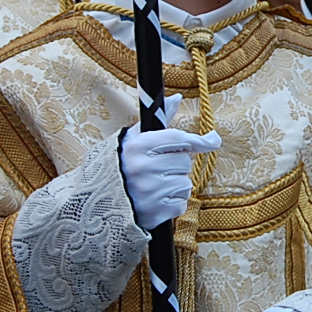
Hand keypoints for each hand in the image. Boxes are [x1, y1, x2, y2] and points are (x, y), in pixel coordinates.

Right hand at [120, 94, 220, 230]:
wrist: (98, 201)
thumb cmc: (121, 165)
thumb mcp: (134, 139)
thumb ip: (159, 119)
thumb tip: (176, 98)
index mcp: (138, 146)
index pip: (178, 139)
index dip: (198, 140)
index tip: (213, 141)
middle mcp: (143, 168)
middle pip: (184, 161)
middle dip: (176, 165)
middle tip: (159, 169)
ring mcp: (149, 192)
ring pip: (186, 184)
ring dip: (176, 186)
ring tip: (155, 186)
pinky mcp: (155, 213)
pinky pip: (181, 204)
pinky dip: (173, 203)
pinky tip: (156, 200)